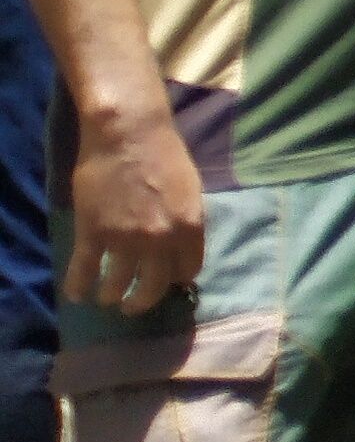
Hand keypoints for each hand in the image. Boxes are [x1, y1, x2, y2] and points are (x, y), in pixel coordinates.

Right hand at [63, 109, 209, 317]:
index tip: (170, 282)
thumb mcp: (191, 189)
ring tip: (108, 299)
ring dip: (112, 296)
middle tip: (135, 305)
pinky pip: (84, 269)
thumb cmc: (164, 153)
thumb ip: (187, 219)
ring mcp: (125, 239)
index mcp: (189, 227)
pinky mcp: (93, 233)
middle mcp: (160, 240)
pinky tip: (76, 295)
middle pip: (155, 285)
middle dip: (144, 300)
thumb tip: (181, 241)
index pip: (188, 268)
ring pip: (118, 283)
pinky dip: (78, 285)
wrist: (127, 135)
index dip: (178, 279)